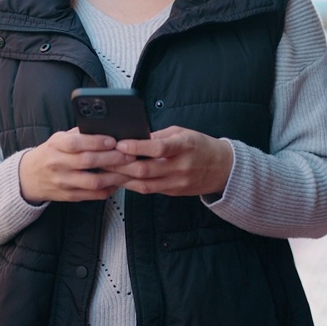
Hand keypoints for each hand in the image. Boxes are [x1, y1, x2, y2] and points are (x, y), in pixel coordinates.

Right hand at [19, 129, 135, 203]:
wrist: (29, 177)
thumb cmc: (49, 154)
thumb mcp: (58, 139)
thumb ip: (79, 134)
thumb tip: (105, 129)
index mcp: (55, 146)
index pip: (76, 143)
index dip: (96, 142)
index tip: (113, 140)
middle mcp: (57, 164)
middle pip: (88, 162)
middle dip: (112, 158)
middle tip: (129, 155)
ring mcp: (63, 182)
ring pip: (92, 181)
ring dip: (114, 176)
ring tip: (128, 170)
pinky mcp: (68, 196)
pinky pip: (92, 195)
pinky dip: (107, 189)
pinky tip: (117, 182)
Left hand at [109, 126, 233, 197]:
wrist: (222, 168)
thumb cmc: (200, 146)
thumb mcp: (183, 133)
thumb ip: (159, 137)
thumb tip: (134, 137)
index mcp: (185, 146)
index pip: (159, 148)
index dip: (138, 147)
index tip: (120, 143)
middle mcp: (181, 167)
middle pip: (147, 170)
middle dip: (122, 165)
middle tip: (103, 158)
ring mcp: (177, 182)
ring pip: (144, 184)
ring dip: (123, 178)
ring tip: (106, 171)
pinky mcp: (173, 192)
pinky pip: (149, 190)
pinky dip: (132, 184)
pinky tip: (120, 179)